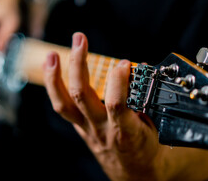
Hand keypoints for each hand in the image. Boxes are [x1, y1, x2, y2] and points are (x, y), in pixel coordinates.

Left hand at [43, 32, 207, 180]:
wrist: (135, 173)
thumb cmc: (147, 148)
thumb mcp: (156, 126)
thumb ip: (147, 99)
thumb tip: (141, 70)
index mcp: (125, 131)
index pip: (116, 104)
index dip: (118, 81)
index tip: (124, 62)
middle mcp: (101, 129)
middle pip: (83, 96)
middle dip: (79, 64)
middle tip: (80, 39)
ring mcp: (87, 128)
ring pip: (65, 103)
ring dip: (55, 77)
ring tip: (52, 55)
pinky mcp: (80, 127)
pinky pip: (63, 107)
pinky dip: (55, 87)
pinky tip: (51, 69)